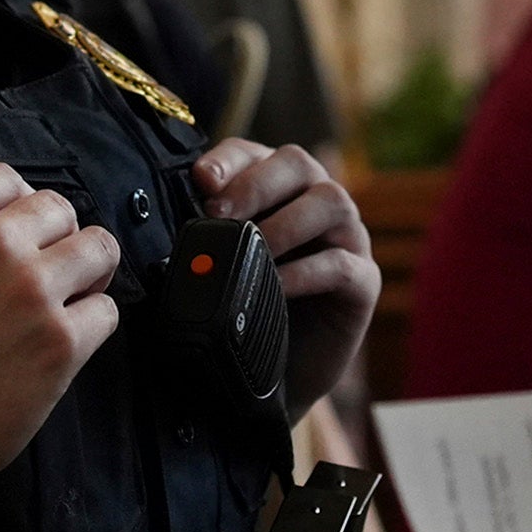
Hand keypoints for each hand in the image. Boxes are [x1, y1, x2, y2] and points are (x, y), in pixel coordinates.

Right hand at [0, 162, 119, 524]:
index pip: (8, 179)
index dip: (14, 207)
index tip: (15, 232)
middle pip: (60, 210)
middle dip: (55, 237)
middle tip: (46, 270)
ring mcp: (32, 291)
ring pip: (99, 250)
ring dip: (90, 270)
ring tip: (75, 295)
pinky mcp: (60, 345)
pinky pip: (107, 312)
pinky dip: (93, 324)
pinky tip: (68, 341)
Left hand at [189, 140, 376, 405]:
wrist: (278, 378)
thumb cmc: (248, 312)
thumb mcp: (221, 270)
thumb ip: (206, 239)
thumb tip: (167, 221)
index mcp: (277, 190)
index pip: (254, 153)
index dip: (228, 160)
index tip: (200, 180)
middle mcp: (316, 203)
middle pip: (298, 163)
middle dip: (256, 183)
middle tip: (220, 214)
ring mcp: (346, 239)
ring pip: (332, 201)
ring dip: (286, 222)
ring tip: (253, 249)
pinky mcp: (363, 281)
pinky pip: (342, 264)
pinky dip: (306, 271)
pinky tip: (277, 286)